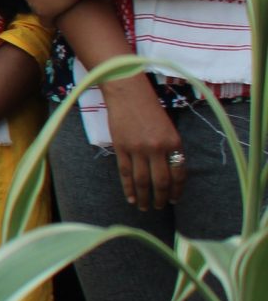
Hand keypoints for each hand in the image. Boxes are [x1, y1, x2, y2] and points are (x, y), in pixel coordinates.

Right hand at [105, 76, 184, 211]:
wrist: (128, 94)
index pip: (178, 173)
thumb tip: (169, 173)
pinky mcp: (121, 148)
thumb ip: (170, 149)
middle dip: (160, 198)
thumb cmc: (149, 109)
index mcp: (174, 142)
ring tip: (143, 207)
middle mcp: (157, 148)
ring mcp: (138, 149)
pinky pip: (125, 173)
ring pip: (142, 180)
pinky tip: (130, 197)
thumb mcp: (168, 128)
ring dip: (144, 197)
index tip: (174, 199)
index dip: (177, 190)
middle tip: (158, 207)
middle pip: (161, 181)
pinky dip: (128, 188)